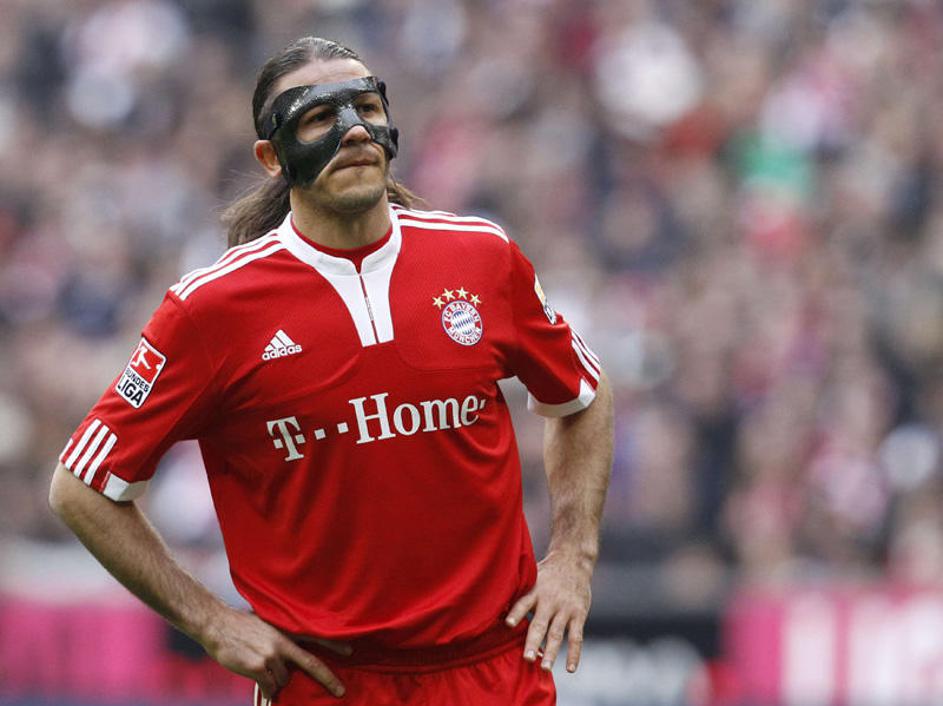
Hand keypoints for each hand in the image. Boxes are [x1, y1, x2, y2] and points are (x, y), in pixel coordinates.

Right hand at [200, 607, 349, 698]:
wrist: (216, 625)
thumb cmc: (241, 625)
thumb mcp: (267, 623)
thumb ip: (281, 636)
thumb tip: (291, 653)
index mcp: (286, 629)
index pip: (316, 636)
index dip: (333, 644)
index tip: (350, 651)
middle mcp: (282, 642)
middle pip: (311, 664)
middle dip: (328, 679)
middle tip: (340, 691)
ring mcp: (271, 655)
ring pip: (282, 680)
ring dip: (274, 680)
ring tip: (259, 665)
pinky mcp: (258, 668)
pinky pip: (269, 688)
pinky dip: (265, 688)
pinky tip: (256, 678)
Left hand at [505, 550, 591, 672]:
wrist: (573, 560)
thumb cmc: (546, 573)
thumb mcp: (531, 576)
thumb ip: (517, 592)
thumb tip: (491, 605)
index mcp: (535, 591)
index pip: (523, 603)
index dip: (516, 613)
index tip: (508, 624)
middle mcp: (550, 601)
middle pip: (540, 624)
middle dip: (533, 641)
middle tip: (526, 658)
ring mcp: (565, 609)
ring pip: (557, 633)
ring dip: (551, 652)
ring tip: (544, 668)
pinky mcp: (579, 615)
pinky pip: (577, 637)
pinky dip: (574, 654)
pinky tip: (570, 669)